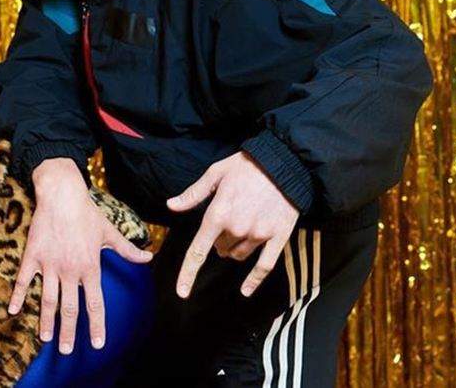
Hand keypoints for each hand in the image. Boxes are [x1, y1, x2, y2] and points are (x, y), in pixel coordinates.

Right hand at [8, 158, 152, 354]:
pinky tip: (11, 310)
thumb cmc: (87, 212)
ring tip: (45, 338)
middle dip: (69, 332)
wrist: (61, 193)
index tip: (97, 344)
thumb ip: (127, 250)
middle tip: (66, 351)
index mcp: (90, 267)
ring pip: (47, 299)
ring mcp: (50, 264)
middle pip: (70, 308)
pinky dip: (16, 296)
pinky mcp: (33, 255)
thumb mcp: (110, 232)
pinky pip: (22, 280)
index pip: (95, 304)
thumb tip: (149, 258)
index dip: (97, 326)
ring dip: (46, 321)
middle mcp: (70, 270)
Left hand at [166, 151, 298, 298]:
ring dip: (234, 248)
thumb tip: (171, 206)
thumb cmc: (246, 167)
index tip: (182, 292)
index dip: (188, 273)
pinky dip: (254, 280)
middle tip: (228, 219)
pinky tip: (246, 290)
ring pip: (238, 255)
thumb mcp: (215, 173)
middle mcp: (236, 228)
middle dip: (219, 240)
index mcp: (218, 214)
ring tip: (242, 227)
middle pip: (220, 249)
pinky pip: (264, 266)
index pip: (198, 251)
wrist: (284, 164)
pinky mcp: (278, 237)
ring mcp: (258, 235)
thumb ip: (192, 194)